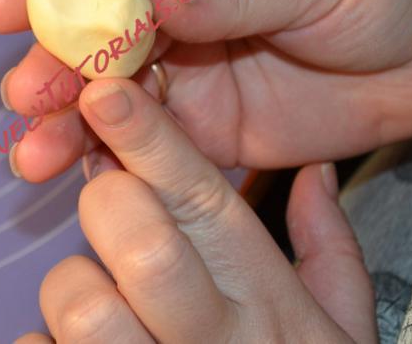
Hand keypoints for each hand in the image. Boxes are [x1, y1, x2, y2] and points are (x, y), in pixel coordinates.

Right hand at [0, 0, 411, 180]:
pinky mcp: (211, 123)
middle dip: (56, 65)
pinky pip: (156, 142)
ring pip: (115, 94)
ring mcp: (190, 65)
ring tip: (34, 156)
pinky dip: (118, 160)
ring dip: (73, 125)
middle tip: (23, 98)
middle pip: (99, 31)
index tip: (0, 8)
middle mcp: (176, 1)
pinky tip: (86, 176)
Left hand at [15, 79, 376, 342]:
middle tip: (110, 211)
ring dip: (74, 291)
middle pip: (139, 237)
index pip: (203, 197)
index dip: (149, 138)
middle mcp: (213, 337)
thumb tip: (316, 170)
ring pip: (81, 302)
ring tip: (99, 305)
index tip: (103, 91)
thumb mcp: (338, 328)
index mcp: (265, 300)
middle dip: (108, 206)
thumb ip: (330, 248)